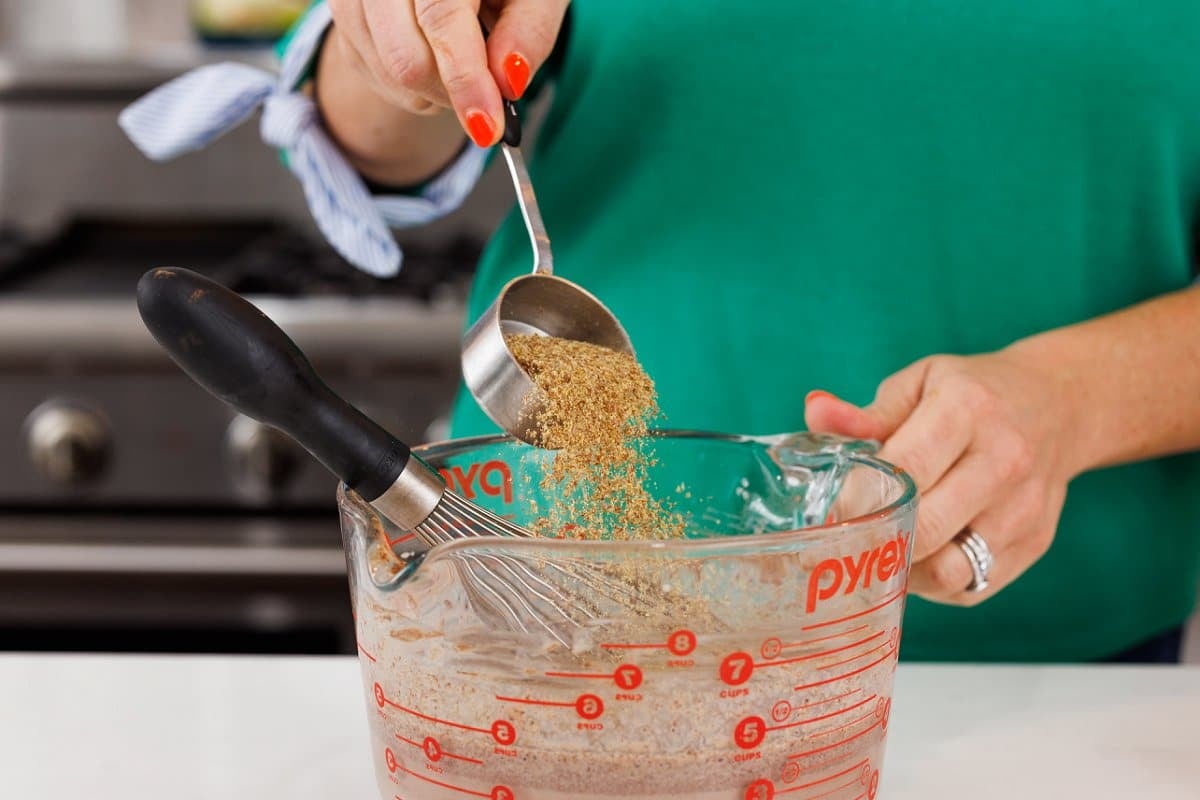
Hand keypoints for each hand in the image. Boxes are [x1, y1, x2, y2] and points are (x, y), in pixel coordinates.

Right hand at [327, 0, 569, 145]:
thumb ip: (529, 32)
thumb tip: (508, 82)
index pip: (442, 20)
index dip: (466, 78)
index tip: (488, 126)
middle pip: (407, 60)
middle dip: (455, 93)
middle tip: (488, 91)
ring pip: (391, 76)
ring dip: (437, 92)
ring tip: (463, 59)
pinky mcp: (343, 15)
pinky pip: (377, 77)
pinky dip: (415, 87)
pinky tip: (434, 56)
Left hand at [804, 348, 1078, 605]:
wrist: (1060, 405)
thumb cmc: (975, 394)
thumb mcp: (920, 384)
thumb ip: (866, 413)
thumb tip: (816, 415)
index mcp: (968, 410)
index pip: (906, 468)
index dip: (858, 497)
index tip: (827, 512)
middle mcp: (1004, 461)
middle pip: (927, 527)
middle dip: (875, 541)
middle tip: (842, 541)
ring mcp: (1024, 509)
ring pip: (948, 570)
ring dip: (904, 571)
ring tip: (881, 550)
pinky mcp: (1034, 544)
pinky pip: (970, 586)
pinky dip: (933, 582)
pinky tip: (917, 556)